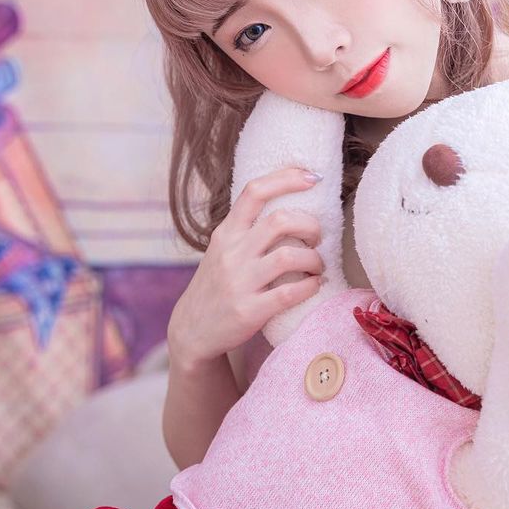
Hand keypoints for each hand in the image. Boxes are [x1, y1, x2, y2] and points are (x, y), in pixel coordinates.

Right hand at [167, 167, 325, 370]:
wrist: (191, 332)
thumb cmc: (217, 285)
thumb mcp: (222, 249)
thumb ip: (247, 229)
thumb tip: (290, 205)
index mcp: (226, 233)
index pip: (254, 192)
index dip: (287, 179)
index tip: (312, 177)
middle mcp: (231, 252)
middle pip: (280, 220)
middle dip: (310, 225)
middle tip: (317, 237)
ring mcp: (239, 282)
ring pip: (289, 256)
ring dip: (314, 259)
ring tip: (317, 266)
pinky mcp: (249, 311)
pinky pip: (290, 292)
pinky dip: (311, 286)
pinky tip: (314, 285)